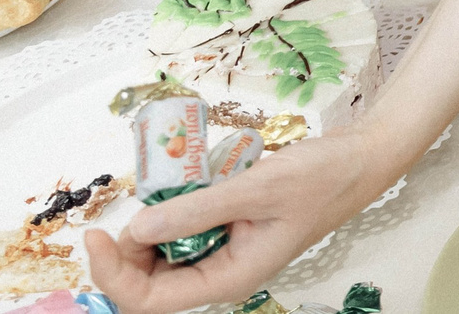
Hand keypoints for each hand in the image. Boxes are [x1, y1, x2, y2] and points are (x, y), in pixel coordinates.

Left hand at [84, 130, 399, 313]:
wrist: (362, 158)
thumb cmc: (322, 177)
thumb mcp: (257, 188)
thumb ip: (194, 210)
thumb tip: (135, 229)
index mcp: (231, 278)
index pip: (150, 300)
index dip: (114, 274)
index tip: (96, 233)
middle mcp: (223, 274)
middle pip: (150, 285)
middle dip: (124, 255)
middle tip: (122, 210)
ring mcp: (226, 253)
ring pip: (163, 259)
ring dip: (147, 232)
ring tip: (155, 193)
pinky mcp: (228, 232)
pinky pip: (184, 234)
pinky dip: (170, 214)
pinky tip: (178, 187)